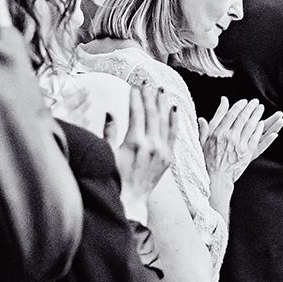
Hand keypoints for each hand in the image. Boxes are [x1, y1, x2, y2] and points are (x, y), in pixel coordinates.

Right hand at [107, 80, 176, 200]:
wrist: (131, 198)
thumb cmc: (116, 177)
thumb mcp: (108, 154)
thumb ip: (109, 132)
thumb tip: (110, 113)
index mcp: (134, 143)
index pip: (136, 113)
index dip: (135, 98)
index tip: (134, 86)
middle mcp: (151, 145)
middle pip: (151, 114)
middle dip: (149, 96)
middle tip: (147, 83)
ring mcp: (162, 151)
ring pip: (164, 121)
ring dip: (162, 104)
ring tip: (160, 90)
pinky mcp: (168, 157)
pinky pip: (174, 135)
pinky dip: (174, 121)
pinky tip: (174, 109)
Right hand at [201, 97, 282, 193]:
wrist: (216, 178)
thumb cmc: (207, 161)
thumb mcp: (202, 143)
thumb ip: (204, 129)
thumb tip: (202, 118)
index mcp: (219, 133)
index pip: (231, 115)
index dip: (238, 106)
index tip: (244, 101)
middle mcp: (231, 137)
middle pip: (243, 118)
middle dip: (250, 108)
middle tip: (255, 102)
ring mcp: (240, 145)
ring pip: (251, 126)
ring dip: (257, 116)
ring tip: (260, 109)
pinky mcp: (247, 153)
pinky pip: (256, 138)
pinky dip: (260, 130)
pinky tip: (263, 124)